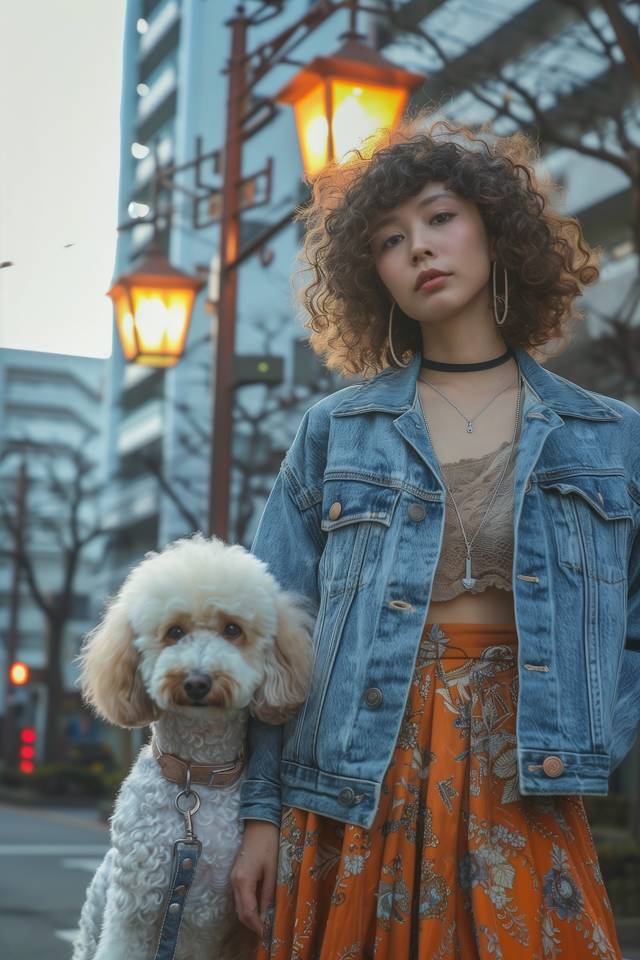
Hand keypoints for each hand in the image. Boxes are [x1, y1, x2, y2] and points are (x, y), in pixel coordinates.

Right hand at [231, 819, 279, 935]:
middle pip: (241, 913)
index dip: (258, 927)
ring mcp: (233, 878)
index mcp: (243, 881)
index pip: (248, 913)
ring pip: (240, 906)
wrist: (260, 824)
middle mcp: (234, 882)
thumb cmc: (269, 843)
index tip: (269, 936)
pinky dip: (249, 906)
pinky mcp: (236, 875)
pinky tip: (261, 908)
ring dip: (251, 917)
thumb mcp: (273, 870)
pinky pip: (241, 897)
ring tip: (267, 923)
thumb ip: (269, 893)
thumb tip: (268, 915)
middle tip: (269, 933)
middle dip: (254, 925)